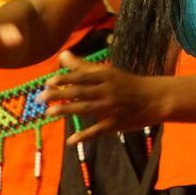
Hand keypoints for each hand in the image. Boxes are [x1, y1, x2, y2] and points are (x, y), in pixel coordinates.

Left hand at [40, 51, 163, 144]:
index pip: (81, 77)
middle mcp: (107, 91)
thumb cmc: (127, 84)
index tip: (48, 82)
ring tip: (48, 113)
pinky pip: (98, 130)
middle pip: (80, 92)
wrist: (155, 98)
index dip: (64, 79)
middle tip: (40, 98)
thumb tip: (62, 54)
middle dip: (59, 95)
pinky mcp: (116, 124)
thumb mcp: (107, 72)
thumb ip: (82, 66)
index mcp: (106, 76)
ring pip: (86, 108)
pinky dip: (85, 135)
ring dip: (67, 111)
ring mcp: (112, 108)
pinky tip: (71, 140)